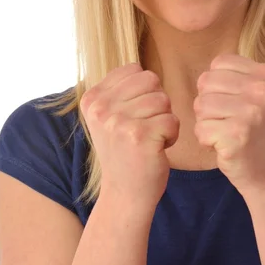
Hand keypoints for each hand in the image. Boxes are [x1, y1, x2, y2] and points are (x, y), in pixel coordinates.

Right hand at [80, 63, 178, 211]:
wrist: (124, 194)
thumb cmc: (124, 151)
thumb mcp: (109, 117)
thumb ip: (120, 90)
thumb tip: (142, 69)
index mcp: (92, 98)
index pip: (134, 69)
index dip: (144, 90)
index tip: (134, 115)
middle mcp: (101, 108)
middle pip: (151, 81)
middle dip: (157, 103)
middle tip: (145, 127)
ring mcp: (119, 122)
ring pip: (163, 100)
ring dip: (164, 120)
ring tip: (150, 138)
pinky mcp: (140, 137)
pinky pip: (172, 120)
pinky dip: (172, 135)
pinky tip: (157, 149)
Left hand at [193, 54, 264, 197]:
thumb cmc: (256, 129)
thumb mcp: (258, 94)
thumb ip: (235, 75)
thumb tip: (206, 72)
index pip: (219, 63)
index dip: (216, 84)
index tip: (234, 103)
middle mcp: (263, 90)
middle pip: (206, 82)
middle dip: (208, 103)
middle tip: (228, 121)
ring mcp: (252, 113)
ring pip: (200, 105)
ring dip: (206, 122)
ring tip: (226, 133)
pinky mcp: (237, 135)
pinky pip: (200, 128)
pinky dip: (206, 140)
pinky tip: (224, 146)